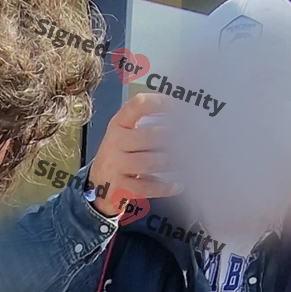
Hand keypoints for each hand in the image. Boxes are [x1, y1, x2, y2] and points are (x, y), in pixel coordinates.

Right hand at [85, 92, 179, 216]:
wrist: (99, 184)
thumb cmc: (122, 155)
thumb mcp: (126, 134)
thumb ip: (146, 123)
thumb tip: (183, 115)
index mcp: (118, 124)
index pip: (138, 105)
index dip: (160, 103)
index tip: (179, 107)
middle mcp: (114, 142)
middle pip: (150, 136)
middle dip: (173, 138)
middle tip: (192, 140)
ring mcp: (115, 166)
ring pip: (151, 162)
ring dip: (172, 163)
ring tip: (187, 162)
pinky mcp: (119, 188)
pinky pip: (148, 187)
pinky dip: (166, 186)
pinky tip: (177, 184)